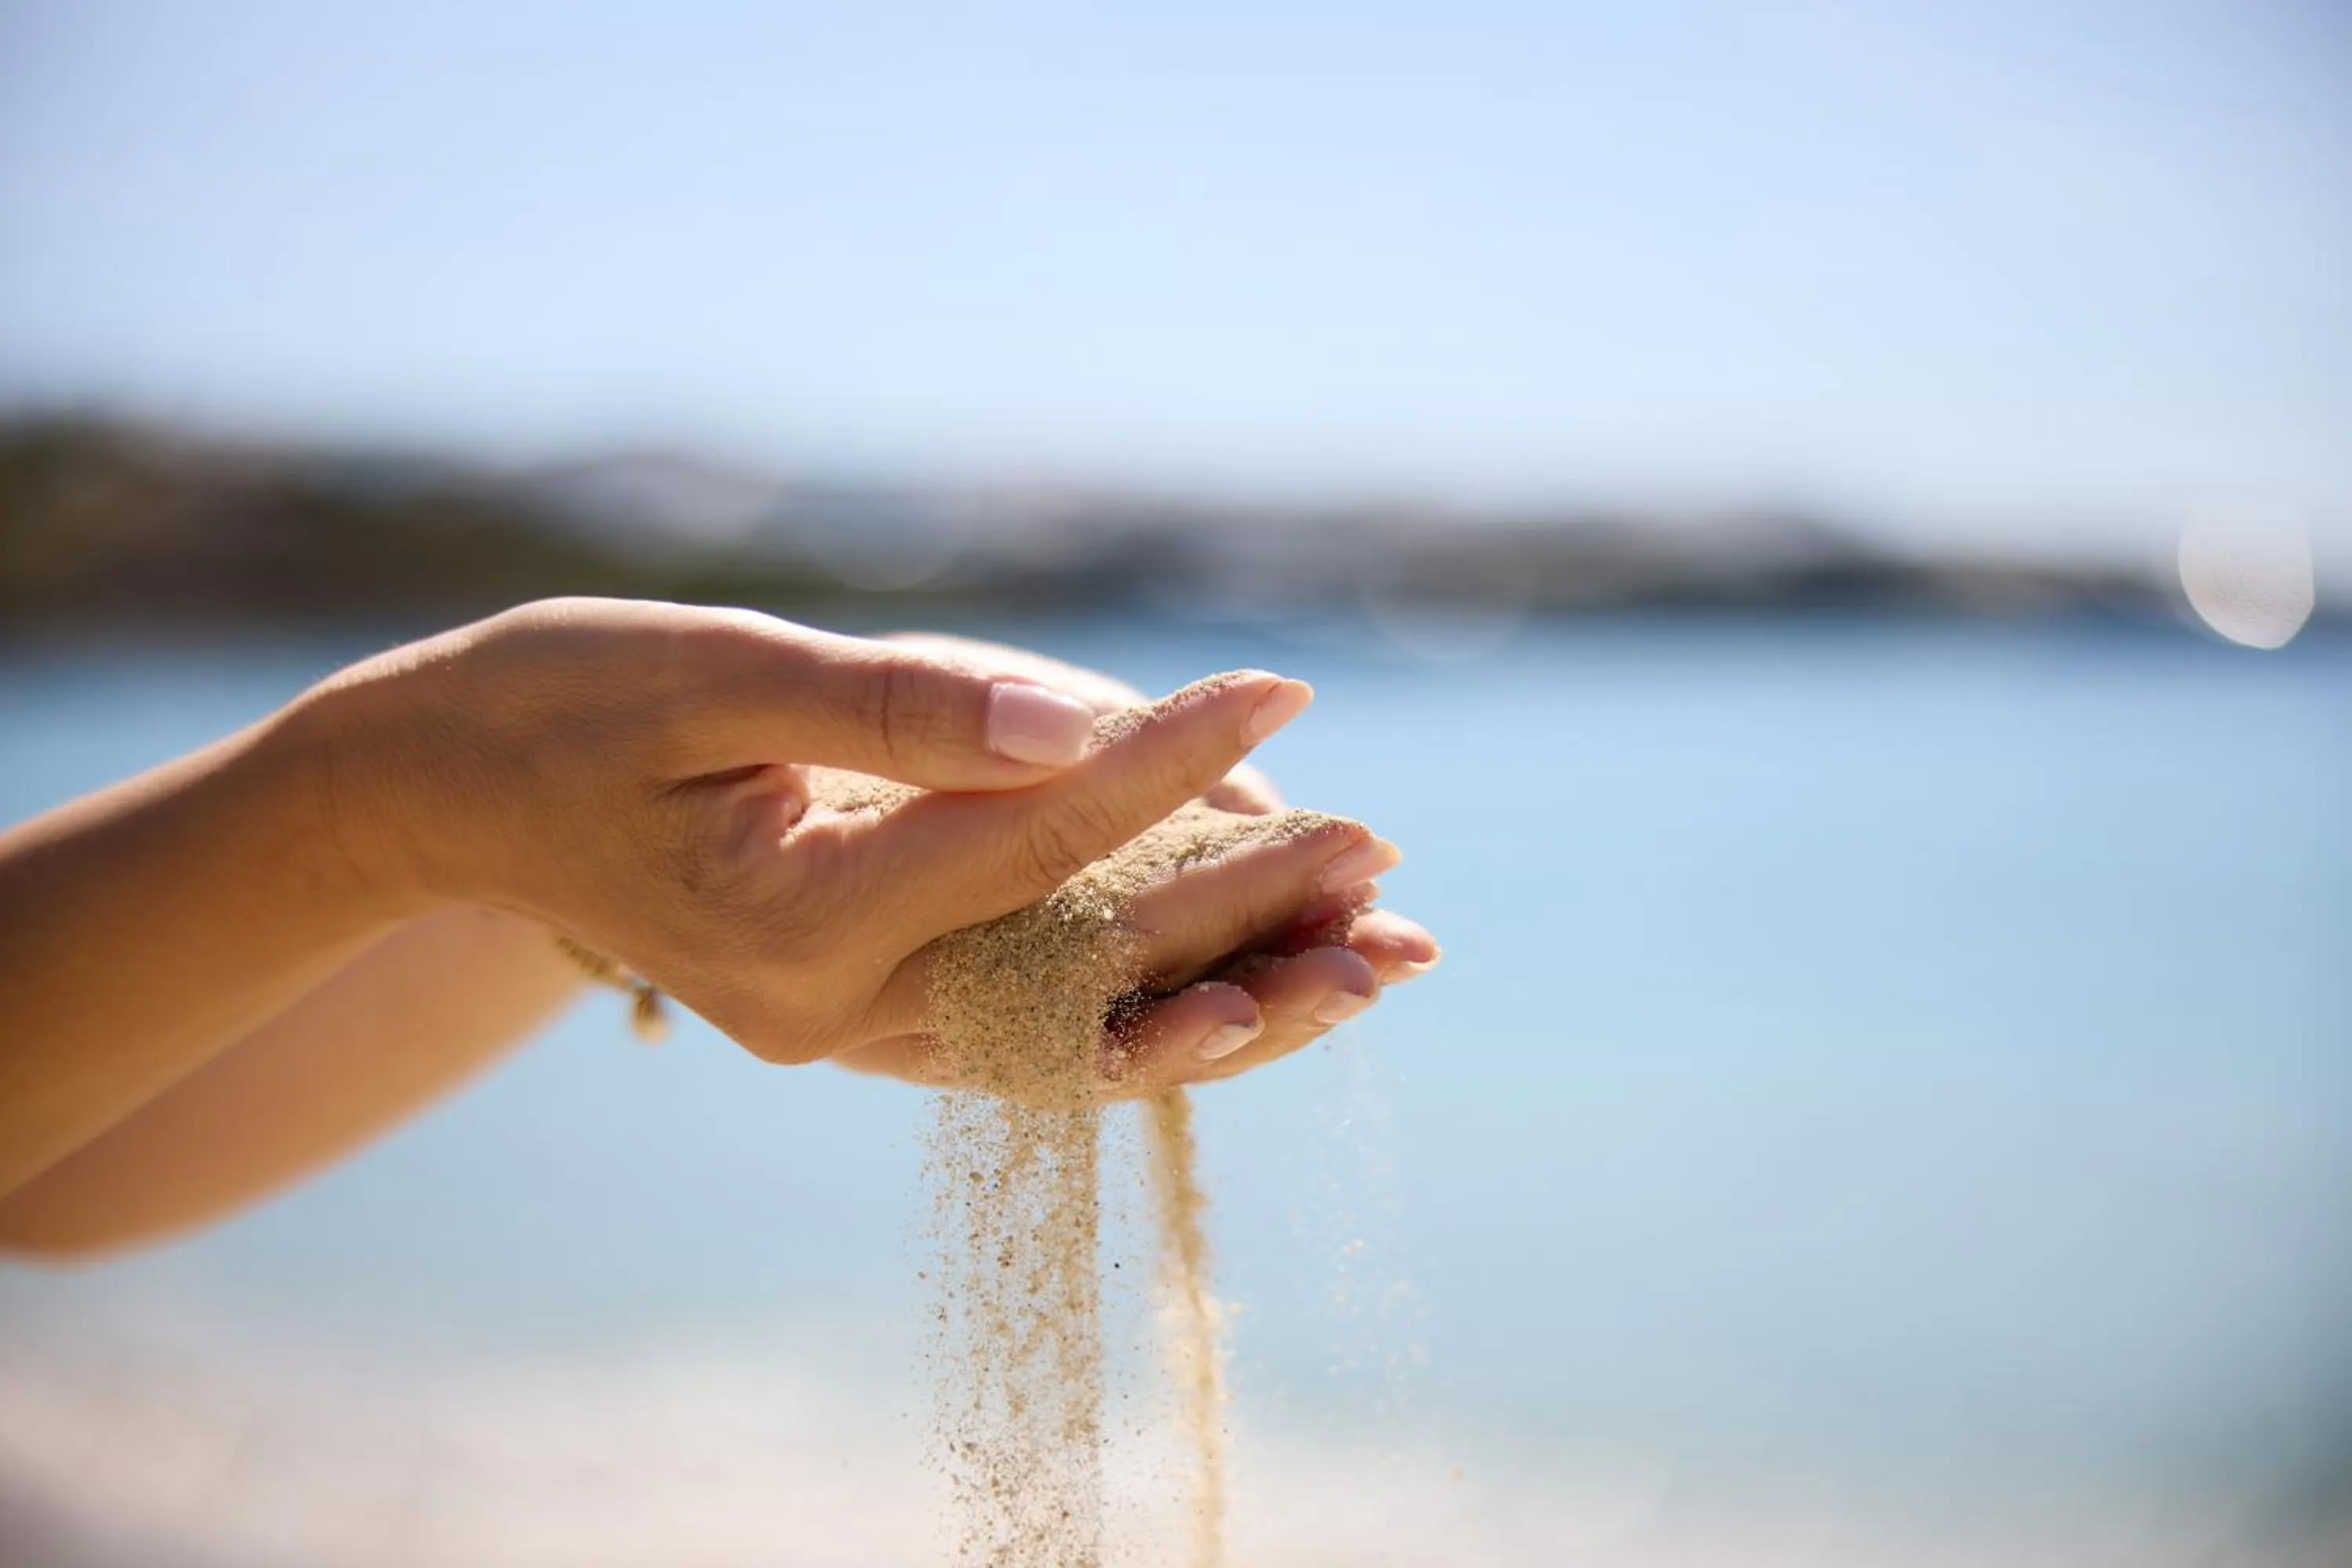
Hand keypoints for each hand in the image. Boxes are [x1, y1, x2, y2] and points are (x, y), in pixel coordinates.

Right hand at [306, 600, 1432, 1087]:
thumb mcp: (712, 670)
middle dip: (1243, 911)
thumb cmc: (567, 702)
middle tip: (1390, 865)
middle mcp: (830, 1014)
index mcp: (788, 921)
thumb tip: (1078, 722)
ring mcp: (849, 1038)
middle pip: (1081, 975)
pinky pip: (1034, 1034)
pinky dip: (1151, 1008)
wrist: (452, 794)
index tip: (1284, 694)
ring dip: (1233, 999)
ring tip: (1378, 965)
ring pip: (1077, 1039)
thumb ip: (895, 705)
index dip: (1163, 764)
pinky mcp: (867, 1023)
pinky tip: (1260, 985)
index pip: (1025, 843)